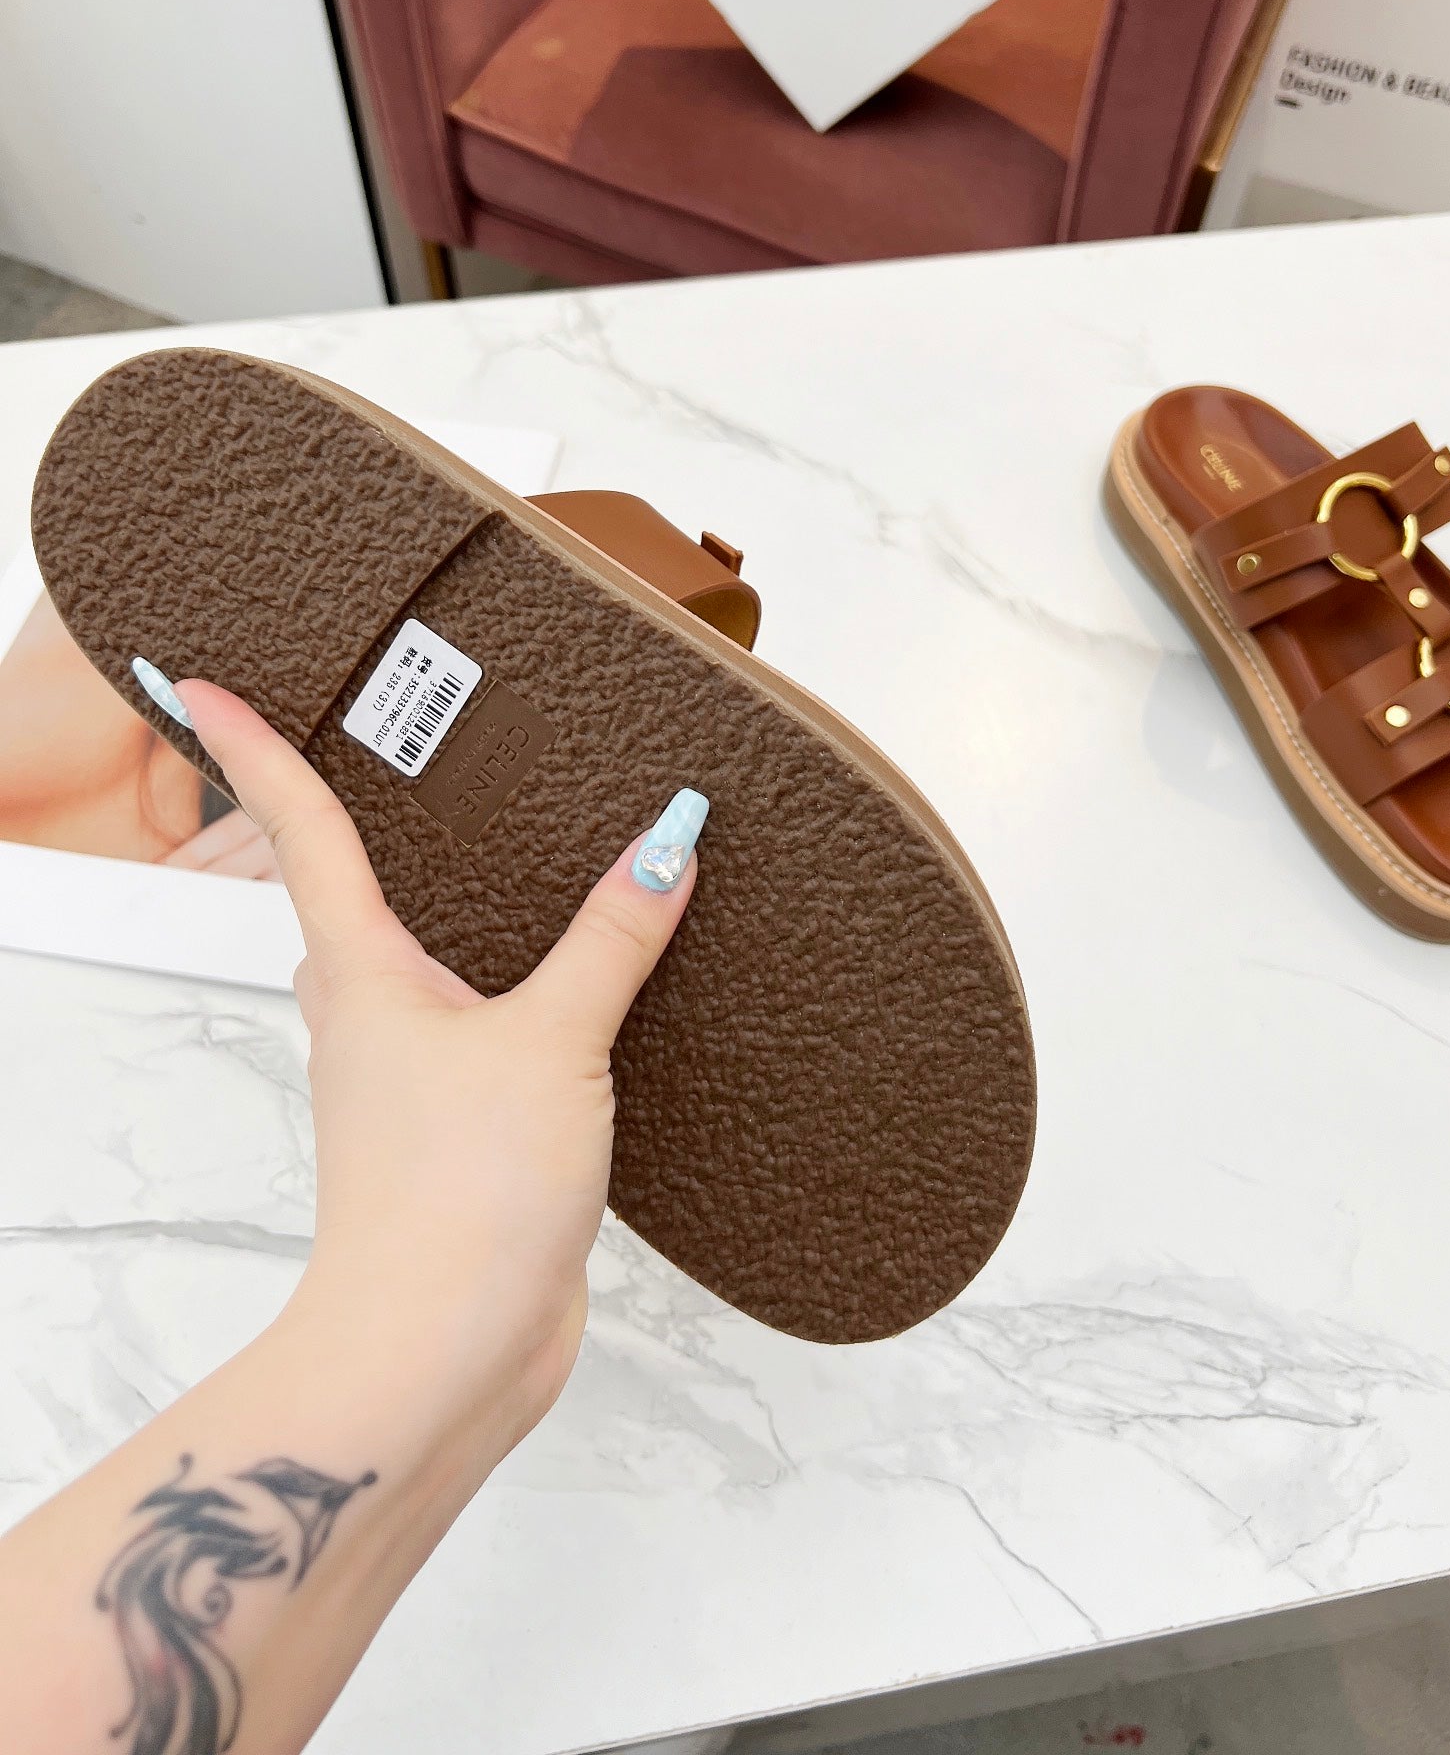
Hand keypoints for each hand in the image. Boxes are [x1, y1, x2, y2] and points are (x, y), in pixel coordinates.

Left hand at [177, 681, 701, 1464]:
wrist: (442, 1349)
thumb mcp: (552, 1041)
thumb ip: (612, 936)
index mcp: (364, 973)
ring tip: (491, 861)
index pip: (303, 830)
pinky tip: (571, 994)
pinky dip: (511, 994)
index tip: (199, 683)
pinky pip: (478, 1034)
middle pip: (342, 897)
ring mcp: (410, 1080)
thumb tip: (667, 836)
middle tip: (359, 753)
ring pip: (413, 968)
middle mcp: (371, 1018)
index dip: (254, 746)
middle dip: (341, 825)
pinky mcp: (461, 1132)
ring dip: (439, 914)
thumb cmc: (457, 1201)